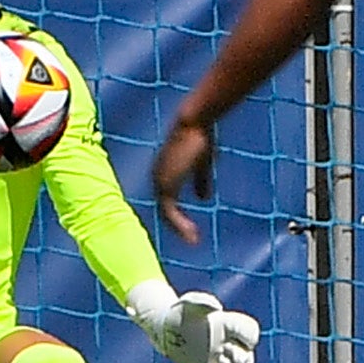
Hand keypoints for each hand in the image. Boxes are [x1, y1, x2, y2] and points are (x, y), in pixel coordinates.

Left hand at [131, 282, 261, 362]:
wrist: (165, 328)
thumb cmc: (179, 313)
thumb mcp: (188, 303)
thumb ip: (202, 301)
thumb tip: (216, 307)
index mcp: (228, 326)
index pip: (250, 330)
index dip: (249, 337)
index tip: (237, 341)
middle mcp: (228, 344)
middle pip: (247, 355)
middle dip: (242, 359)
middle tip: (227, 358)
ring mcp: (220, 360)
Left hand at [149, 117, 216, 245]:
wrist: (195, 123)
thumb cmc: (199, 137)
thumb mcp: (203, 164)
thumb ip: (200, 181)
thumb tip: (203, 200)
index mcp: (165, 173)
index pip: (167, 199)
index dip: (177, 214)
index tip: (190, 227)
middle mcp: (159, 178)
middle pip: (164, 209)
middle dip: (177, 225)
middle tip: (192, 238)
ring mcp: (160, 182)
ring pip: (167, 214)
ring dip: (180, 228)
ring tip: (194, 239)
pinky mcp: (166, 185)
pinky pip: (170, 212)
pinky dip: (180, 225)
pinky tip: (193, 235)